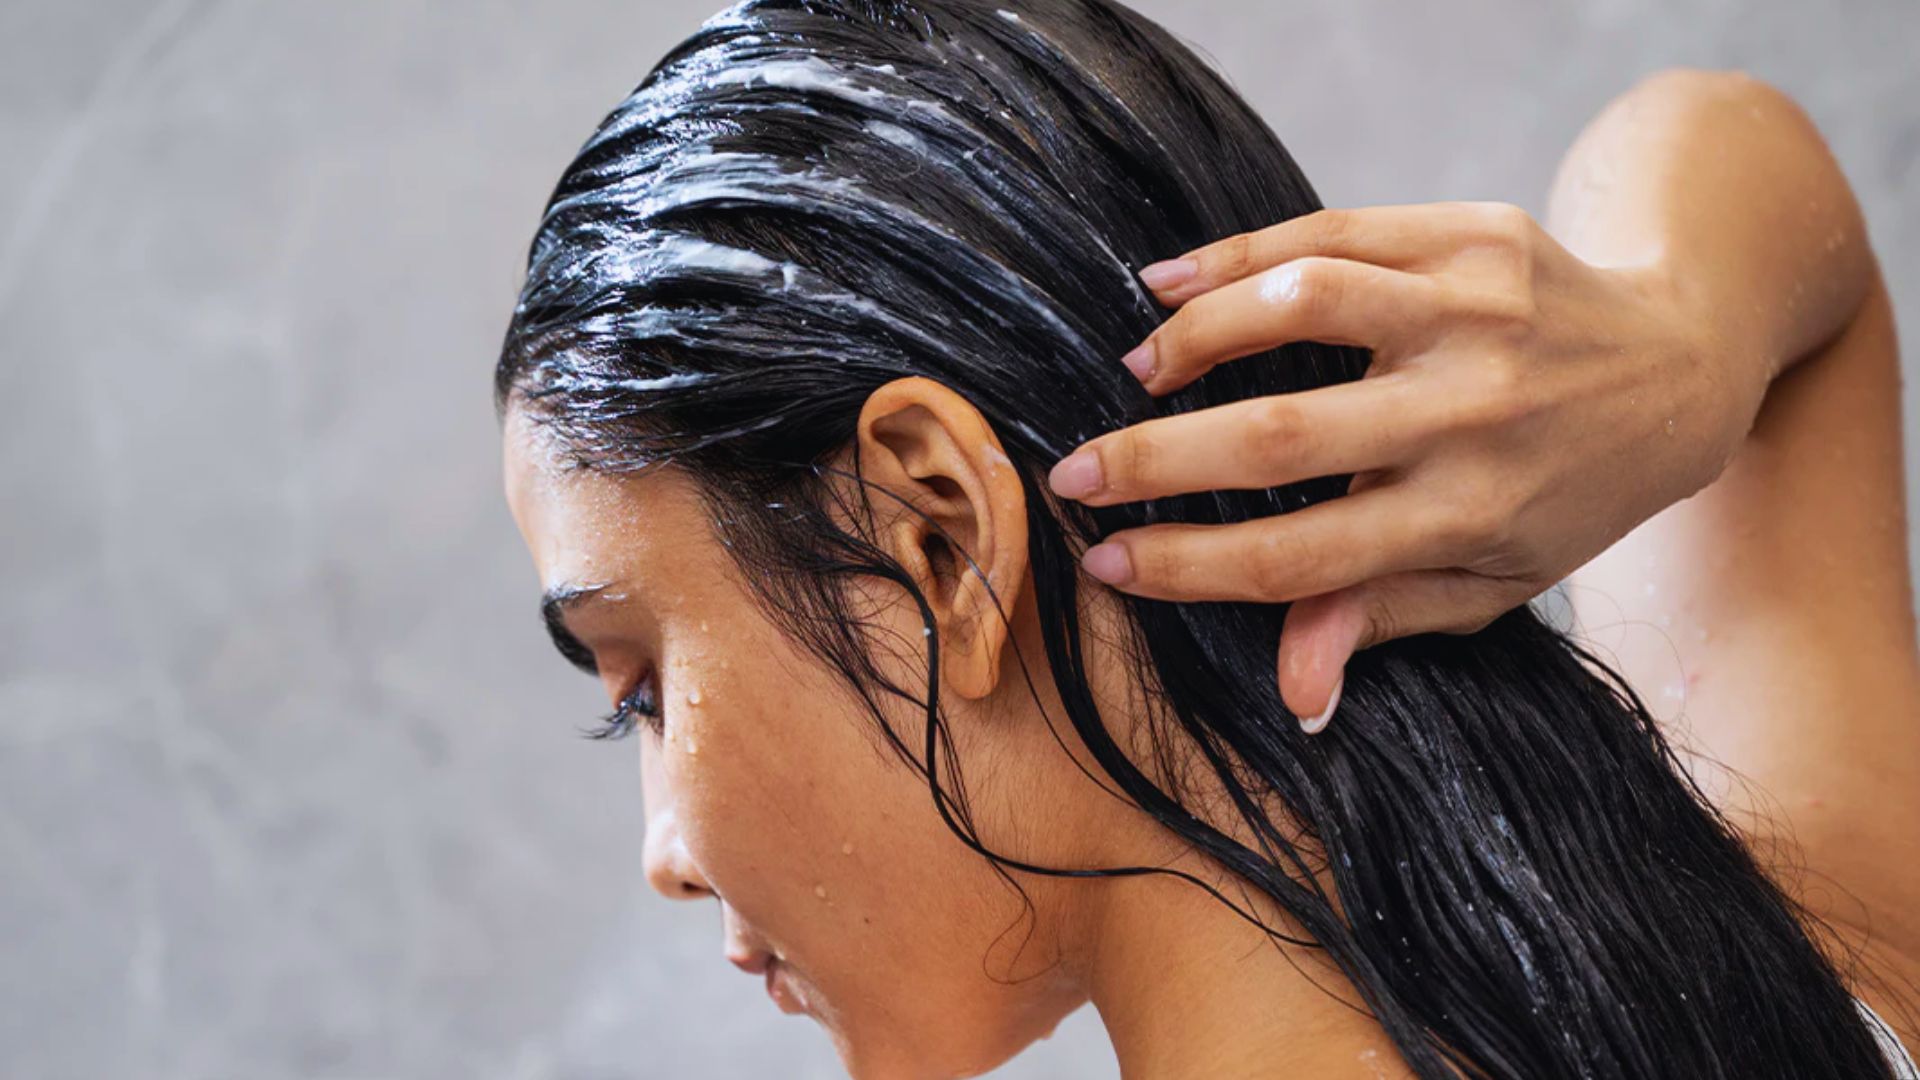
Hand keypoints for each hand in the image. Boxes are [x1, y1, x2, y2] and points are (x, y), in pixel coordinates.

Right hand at [1046, 202, 1767, 731]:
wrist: (1682, 367)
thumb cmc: (1566, 491)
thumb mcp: (1492, 578)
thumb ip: (1381, 619)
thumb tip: (1292, 693)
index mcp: (1472, 515)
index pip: (1300, 556)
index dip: (1188, 566)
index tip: (1104, 562)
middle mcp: (1476, 414)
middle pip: (1280, 439)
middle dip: (1153, 460)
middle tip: (1073, 474)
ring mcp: (1479, 313)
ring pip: (1304, 304)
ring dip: (1197, 337)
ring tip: (1139, 367)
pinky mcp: (1477, 235)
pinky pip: (1334, 230)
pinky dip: (1236, 254)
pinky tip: (1168, 281)